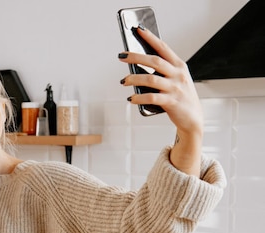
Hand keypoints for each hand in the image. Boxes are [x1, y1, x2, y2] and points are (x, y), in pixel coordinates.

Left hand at [119, 27, 201, 174]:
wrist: (193, 119)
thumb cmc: (180, 97)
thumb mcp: (175, 80)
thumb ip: (161, 72)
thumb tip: (136, 66)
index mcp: (179, 66)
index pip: (163, 48)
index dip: (150, 38)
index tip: (138, 30)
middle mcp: (178, 75)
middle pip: (154, 61)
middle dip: (136, 57)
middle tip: (121, 56)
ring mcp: (175, 88)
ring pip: (150, 79)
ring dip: (133, 79)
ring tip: (123, 81)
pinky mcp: (172, 102)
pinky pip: (152, 97)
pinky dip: (139, 97)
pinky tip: (131, 99)